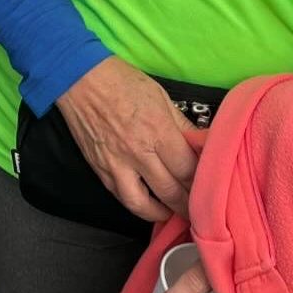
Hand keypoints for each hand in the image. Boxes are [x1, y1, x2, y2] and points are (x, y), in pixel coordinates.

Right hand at [56, 57, 199, 221]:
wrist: (78, 79)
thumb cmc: (122, 81)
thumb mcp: (161, 97)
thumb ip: (183, 125)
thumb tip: (202, 145)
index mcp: (158, 131)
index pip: (189, 170)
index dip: (204, 183)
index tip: (214, 188)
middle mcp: (138, 153)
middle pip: (171, 192)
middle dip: (190, 205)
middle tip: (202, 209)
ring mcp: (116, 164)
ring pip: (143, 205)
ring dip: (163, 213)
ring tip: (174, 213)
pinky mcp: (99, 169)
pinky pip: (121, 197)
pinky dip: (138, 205)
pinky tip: (148, 204)